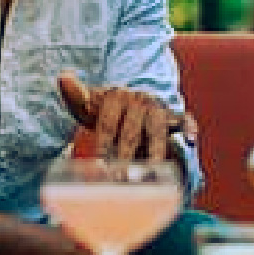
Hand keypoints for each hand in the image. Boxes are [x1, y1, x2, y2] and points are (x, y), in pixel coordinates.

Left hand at [56, 73, 179, 160]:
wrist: (131, 105)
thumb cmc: (106, 111)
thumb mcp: (89, 105)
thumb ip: (76, 96)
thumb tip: (63, 76)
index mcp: (115, 96)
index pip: (106, 124)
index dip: (100, 146)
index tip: (95, 166)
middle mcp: (138, 100)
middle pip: (130, 132)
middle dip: (123, 156)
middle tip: (117, 178)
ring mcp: (158, 108)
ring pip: (156, 131)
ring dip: (153, 152)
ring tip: (148, 172)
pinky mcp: (175, 117)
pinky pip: (184, 120)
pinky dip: (189, 127)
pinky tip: (190, 139)